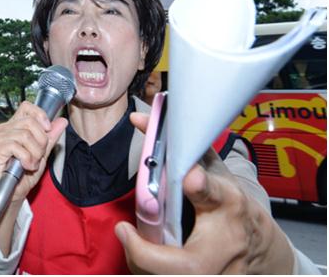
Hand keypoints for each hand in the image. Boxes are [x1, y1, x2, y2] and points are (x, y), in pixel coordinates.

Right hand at [0, 101, 66, 202]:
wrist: (15, 192)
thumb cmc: (25, 173)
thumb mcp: (43, 153)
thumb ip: (51, 137)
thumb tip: (61, 121)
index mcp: (14, 126)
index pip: (26, 107)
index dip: (40, 115)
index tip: (47, 128)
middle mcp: (3, 129)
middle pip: (29, 122)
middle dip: (41, 140)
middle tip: (39, 155)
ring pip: (24, 135)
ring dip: (34, 152)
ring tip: (32, 162)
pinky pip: (16, 147)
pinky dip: (26, 158)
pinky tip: (26, 166)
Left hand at [114, 112, 293, 273]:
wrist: (258, 245)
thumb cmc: (229, 205)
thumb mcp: (212, 171)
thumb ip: (178, 148)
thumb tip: (138, 120)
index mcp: (229, 204)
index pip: (216, 194)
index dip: (201, 185)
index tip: (189, 177)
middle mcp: (227, 245)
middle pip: (186, 266)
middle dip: (146, 255)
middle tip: (124, 231)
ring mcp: (220, 275)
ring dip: (140, 264)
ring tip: (131, 241)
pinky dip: (146, 272)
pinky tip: (143, 256)